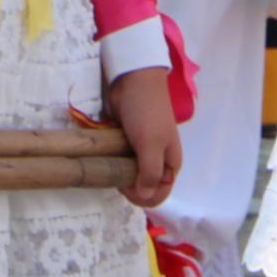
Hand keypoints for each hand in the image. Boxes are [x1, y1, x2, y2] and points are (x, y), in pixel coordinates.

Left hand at [106, 65, 182, 209]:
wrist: (133, 80)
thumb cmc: (146, 113)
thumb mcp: (151, 145)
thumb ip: (149, 173)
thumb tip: (144, 197)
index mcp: (170, 163)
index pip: (159, 194)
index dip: (143, 196)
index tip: (126, 185)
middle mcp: (158, 160)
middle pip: (144, 187)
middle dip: (130, 187)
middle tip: (115, 173)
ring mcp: (142, 151)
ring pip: (130, 175)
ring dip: (119, 175)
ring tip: (109, 164)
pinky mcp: (127, 142)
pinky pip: (121, 161)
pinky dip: (113, 163)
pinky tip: (105, 157)